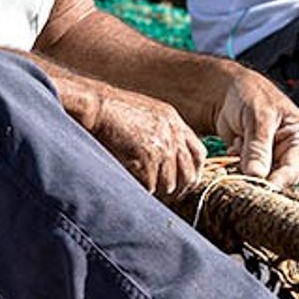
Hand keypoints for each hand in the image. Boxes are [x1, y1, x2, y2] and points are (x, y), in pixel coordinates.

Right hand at [79, 83, 206, 199]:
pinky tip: (132, 180)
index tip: (184, 182)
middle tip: (164, 193)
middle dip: (177, 187)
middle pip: (188, 174)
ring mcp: (163, 145)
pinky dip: (141, 187)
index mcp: (175, 121)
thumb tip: (169, 156)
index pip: (199, 153)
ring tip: (142, 184)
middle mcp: (174, 134)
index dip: (193, 171)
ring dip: (155, 188)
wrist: (98, 105)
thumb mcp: (147, 113)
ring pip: (168, 184)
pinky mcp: (148, 156)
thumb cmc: (114, 110)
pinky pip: (150, 185)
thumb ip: (163, 130)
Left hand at [213, 68, 298, 187]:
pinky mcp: (264, 164)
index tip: (255, 188)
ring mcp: (280, 159)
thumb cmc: (251, 95)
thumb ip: (258, 147)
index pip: (292, 170)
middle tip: (240, 149)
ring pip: (263, 179)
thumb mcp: (257, 118)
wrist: (231, 92)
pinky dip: (239, 165)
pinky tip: (237, 145)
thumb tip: (256, 176)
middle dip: (256, 170)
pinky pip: (251, 176)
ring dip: (245, 165)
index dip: (274, 182)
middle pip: (279, 179)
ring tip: (240, 140)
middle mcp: (297, 152)